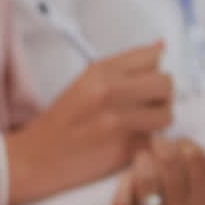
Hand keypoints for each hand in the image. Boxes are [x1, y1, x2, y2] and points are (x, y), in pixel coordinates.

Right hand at [6, 43, 171, 204]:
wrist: (36, 158)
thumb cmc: (62, 122)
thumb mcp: (86, 84)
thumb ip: (123, 68)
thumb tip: (161, 46)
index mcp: (99, 71)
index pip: (151, 56)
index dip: (154, 70)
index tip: (146, 82)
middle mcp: (110, 90)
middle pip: (166, 83)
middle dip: (161, 97)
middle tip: (146, 108)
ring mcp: (117, 120)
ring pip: (167, 114)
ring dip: (157, 123)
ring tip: (139, 128)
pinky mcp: (124, 148)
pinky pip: (156, 141)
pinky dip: (148, 146)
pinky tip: (130, 145)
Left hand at [109, 137, 204, 204]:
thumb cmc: (175, 196)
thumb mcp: (200, 186)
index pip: (196, 158)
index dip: (183, 143)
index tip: (177, 142)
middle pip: (168, 162)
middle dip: (160, 145)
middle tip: (156, 143)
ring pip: (146, 178)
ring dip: (142, 159)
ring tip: (142, 157)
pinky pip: (123, 196)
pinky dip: (124, 180)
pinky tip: (127, 178)